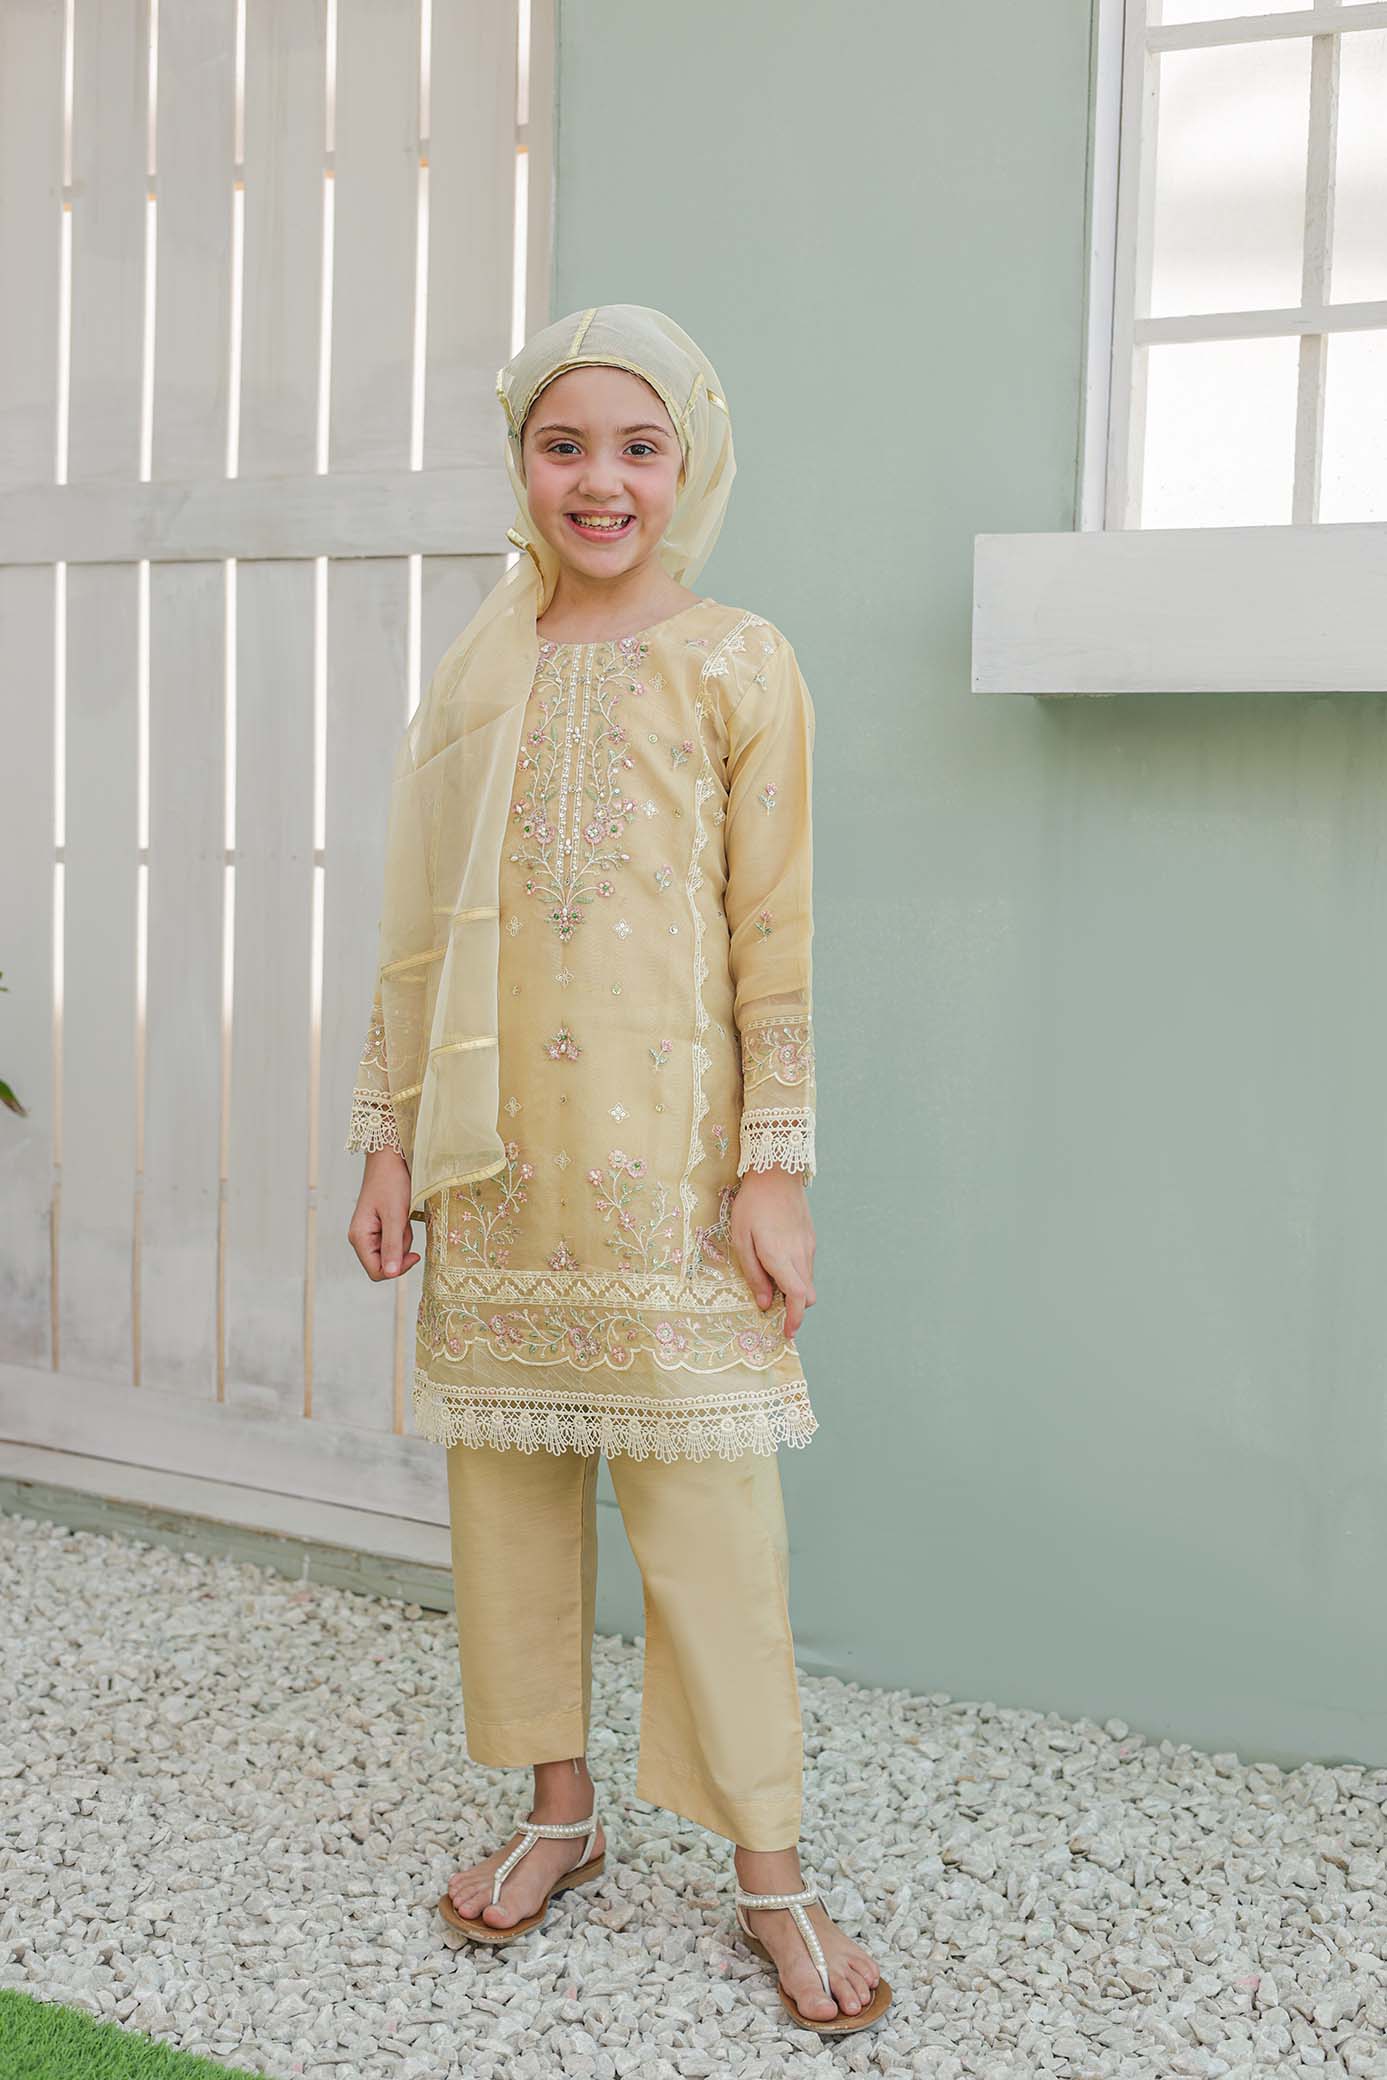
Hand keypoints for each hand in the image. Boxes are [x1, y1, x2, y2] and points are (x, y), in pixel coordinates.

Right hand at [348, 1148, 419, 1279]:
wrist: (390, 1159)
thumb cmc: (391, 1183)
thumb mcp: (395, 1216)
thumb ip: (393, 1246)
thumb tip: (390, 1274)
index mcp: (359, 1238)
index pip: (376, 1272)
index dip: (396, 1269)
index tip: (415, 1254)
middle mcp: (360, 1238)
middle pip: (385, 1263)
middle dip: (401, 1250)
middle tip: (406, 1227)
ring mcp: (368, 1233)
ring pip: (392, 1252)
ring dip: (403, 1239)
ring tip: (404, 1216)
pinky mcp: (378, 1226)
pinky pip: (394, 1239)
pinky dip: (402, 1231)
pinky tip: (403, 1215)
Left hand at [730, 1168, 816, 1335]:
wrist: (776, 1172)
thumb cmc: (752, 1204)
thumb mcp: (741, 1240)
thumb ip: (754, 1274)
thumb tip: (765, 1304)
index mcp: (781, 1256)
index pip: (798, 1298)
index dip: (795, 1319)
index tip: (788, 1332)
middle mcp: (800, 1254)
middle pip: (807, 1295)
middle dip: (795, 1308)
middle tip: (775, 1308)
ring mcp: (808, 1245)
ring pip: (808, 1280)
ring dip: (794, 1290)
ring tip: (771, 1279)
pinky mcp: (810, 1237)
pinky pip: (807, 1265)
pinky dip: (796, 1273)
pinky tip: (778, 1260)